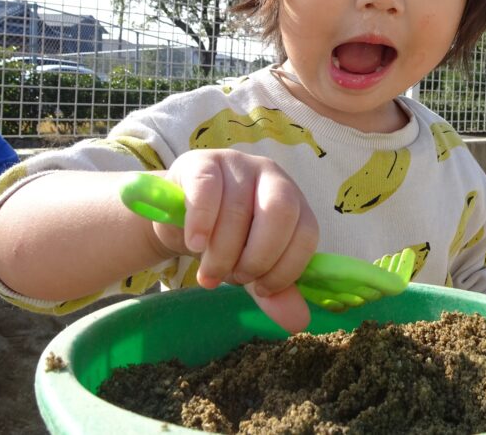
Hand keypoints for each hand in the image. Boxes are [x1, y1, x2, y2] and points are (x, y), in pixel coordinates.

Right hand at [162, 149, 318, 332]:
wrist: (177, 216)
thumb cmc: (224, 239)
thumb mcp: (250, 266)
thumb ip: (274, 291)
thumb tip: (299, 322)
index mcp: (293, 201)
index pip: (307, 232)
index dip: (288, 268)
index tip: (262, 290)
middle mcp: (271, 176)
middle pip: (281, 212)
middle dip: (258, 257)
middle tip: (235, 279)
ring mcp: (237, 164)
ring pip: (238, 209)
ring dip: (223, 252)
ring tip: (209, 273)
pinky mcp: (202, 163)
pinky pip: (207, 191)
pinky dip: (201, 223)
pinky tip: (195, 244)